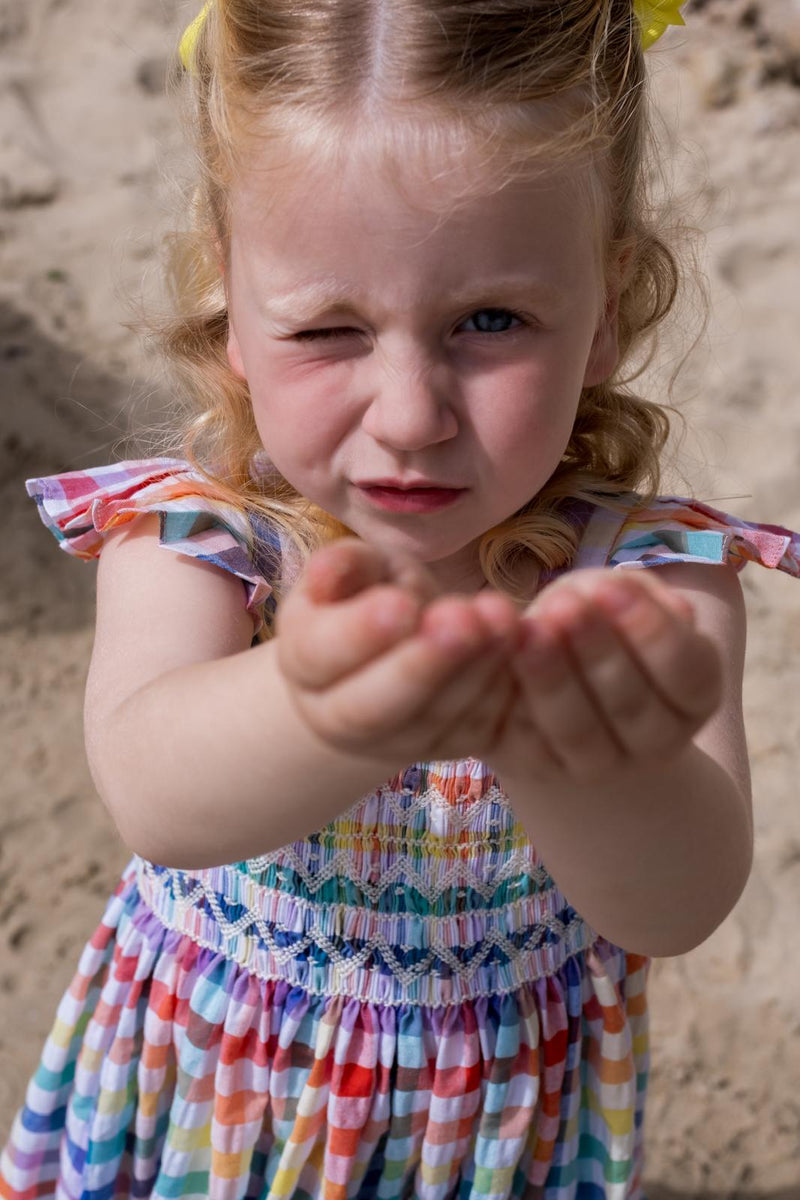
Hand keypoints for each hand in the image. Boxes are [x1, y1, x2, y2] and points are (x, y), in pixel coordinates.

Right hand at [276, 539, 521, 762]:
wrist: (405, 640)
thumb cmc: (373, 591)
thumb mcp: (357, 567)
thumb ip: (343, 566)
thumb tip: (327, 576)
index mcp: (303, 663)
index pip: (321, 656)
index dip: (360, 633)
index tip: (404, 602)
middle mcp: (335, 716)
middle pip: (372, 709)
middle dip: (422, 665)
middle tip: (463, 619)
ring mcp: (392, 742)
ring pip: (431, 721)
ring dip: (472, 670)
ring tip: (502, 618)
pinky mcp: (446, 748)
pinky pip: (473, 728)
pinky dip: (499, 687)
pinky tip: (522, 641)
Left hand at [495, 569, 723, 784]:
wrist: (552, 675)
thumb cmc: (599, 621)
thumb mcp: (623, 597)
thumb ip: (631, 593)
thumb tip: (624, 593)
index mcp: (692, 698)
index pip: (689, 674)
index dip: (653, 633)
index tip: (613, 588)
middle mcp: (656, 743)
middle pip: (632, 706)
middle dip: (598, 651)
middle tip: (566, 605)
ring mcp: (599, 766)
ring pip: (579, 731)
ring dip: (554, 681)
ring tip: (530, 632)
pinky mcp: (539, 769)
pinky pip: (526, 744)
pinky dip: (513, 703)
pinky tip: (502, 662)